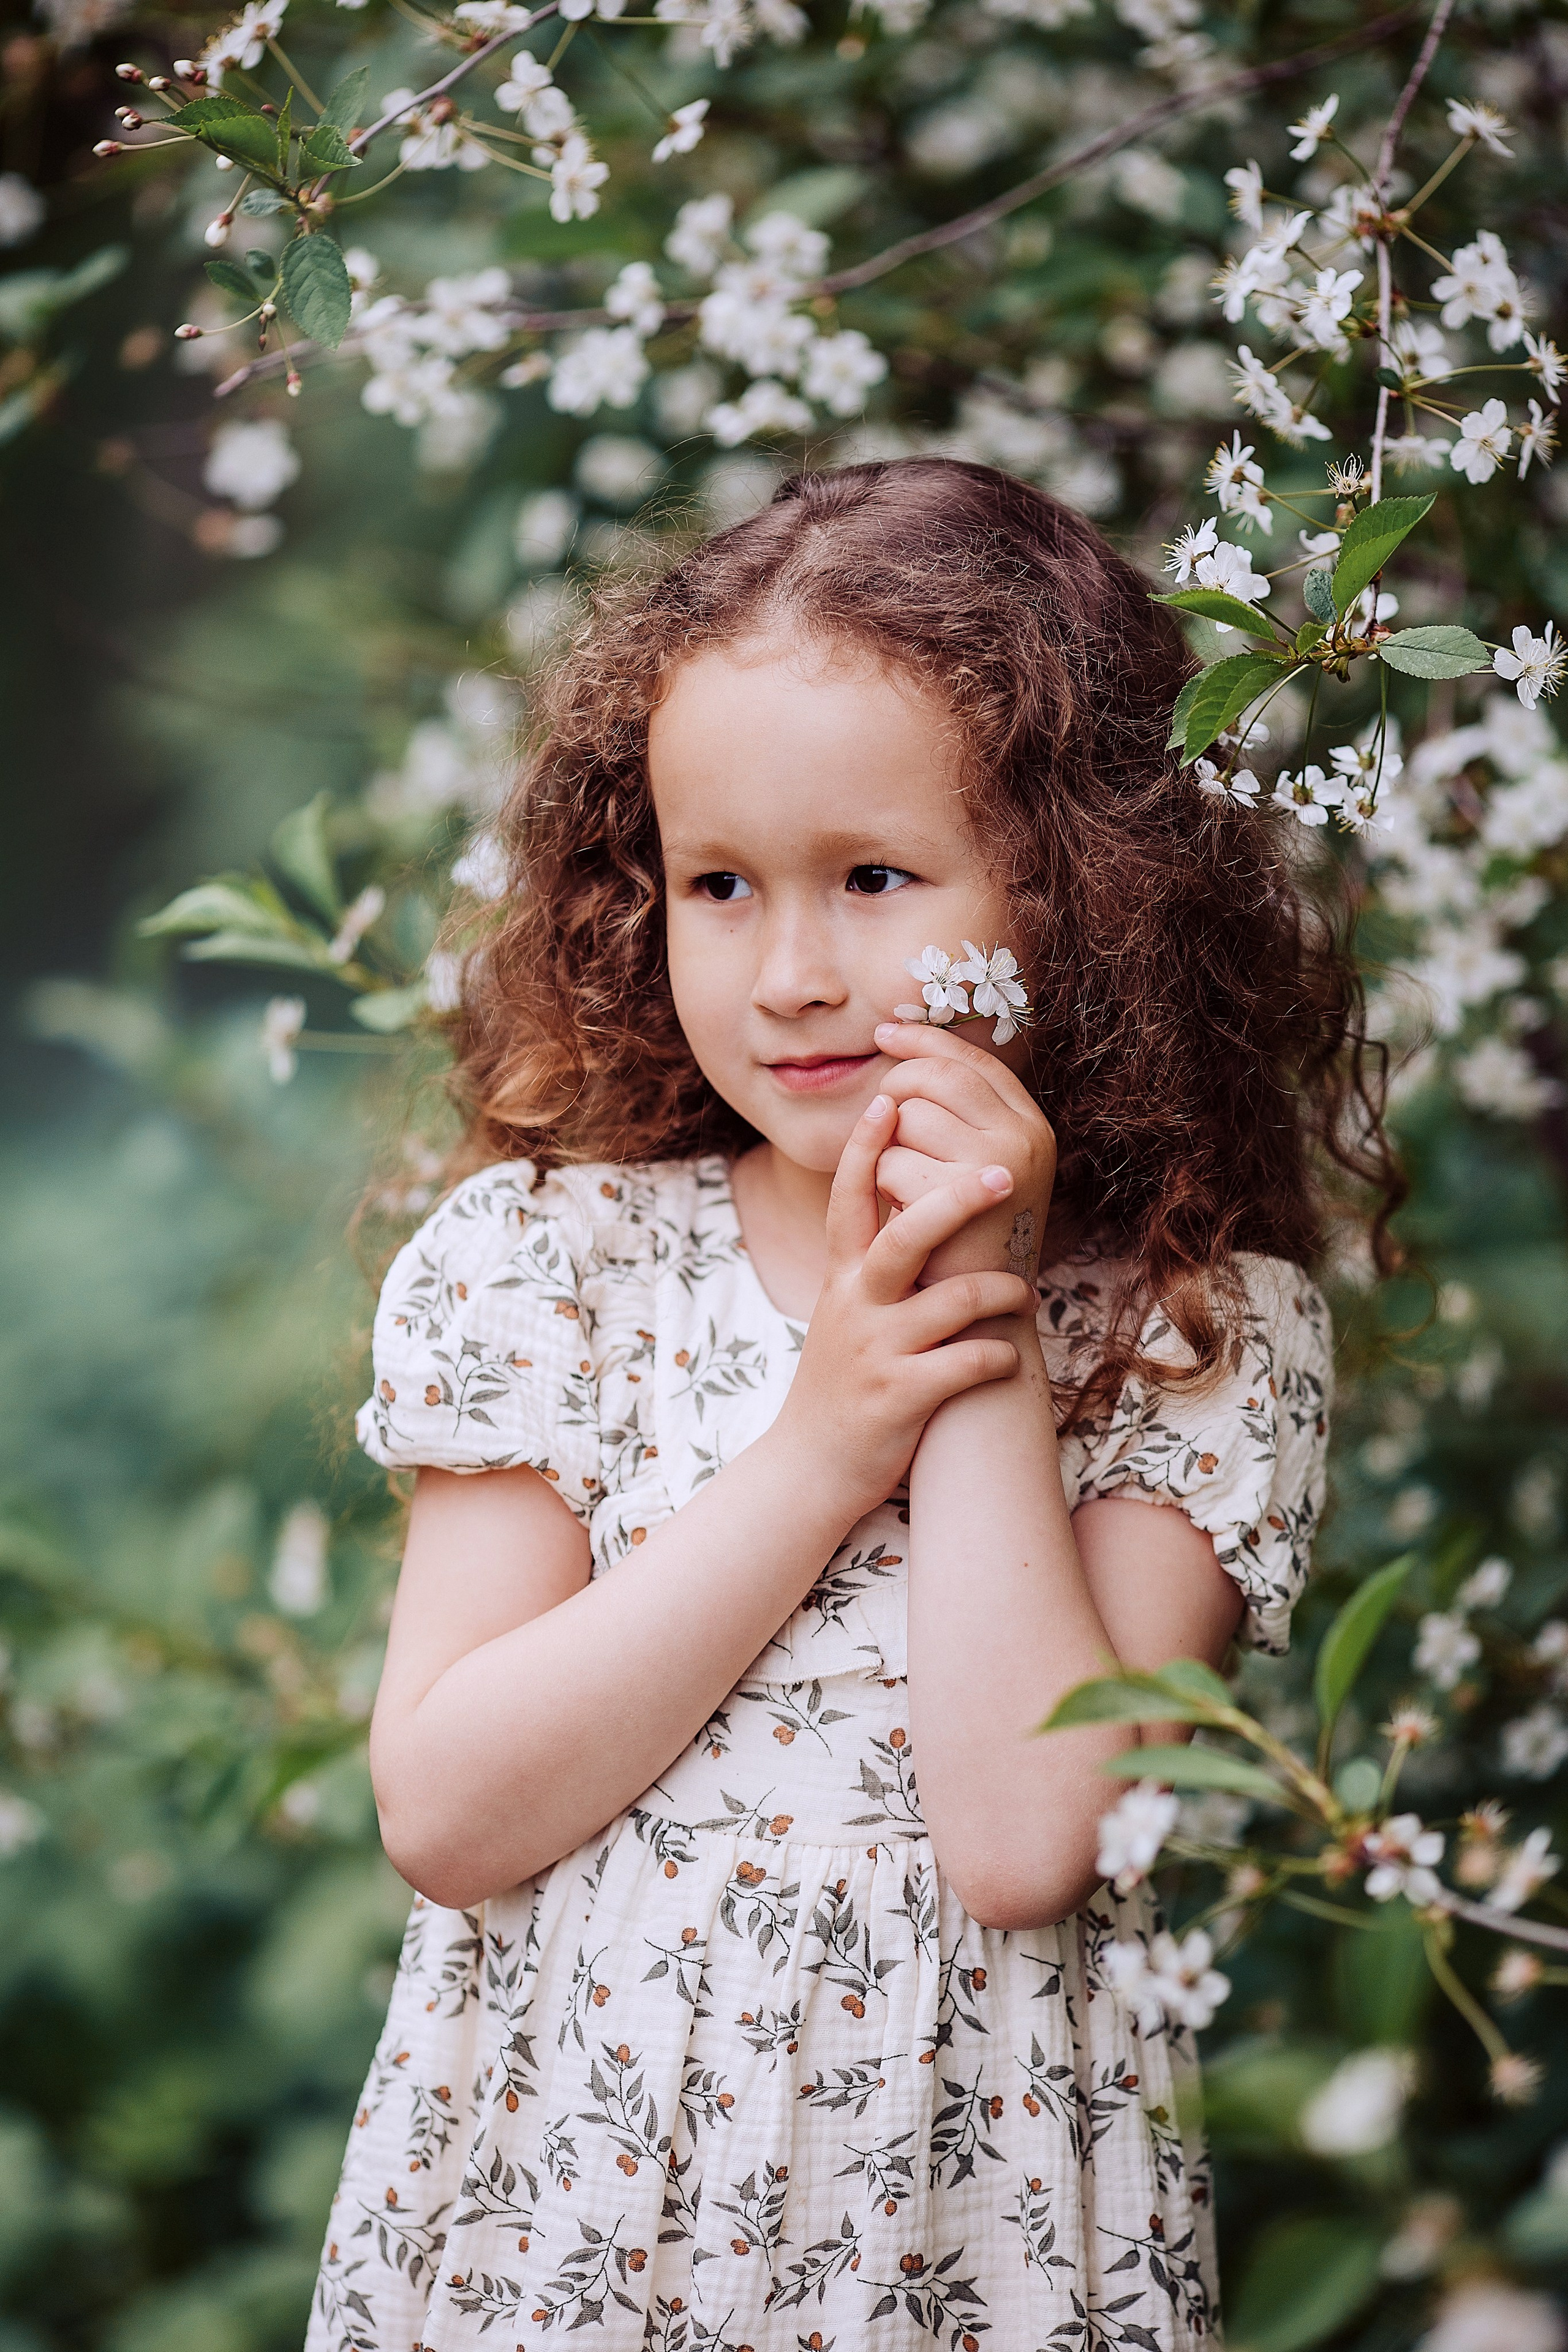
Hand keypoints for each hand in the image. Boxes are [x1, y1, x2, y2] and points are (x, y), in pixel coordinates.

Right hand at [771, 1094, 1038, 1524]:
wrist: (811, 1466)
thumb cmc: (846, 1379)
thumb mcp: (847, 1311)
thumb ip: (872, 1262)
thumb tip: (917, 1203)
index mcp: (843, 1277)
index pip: (849, 1198)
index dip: (866, 1145)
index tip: (889, 1094)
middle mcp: (855, 1305)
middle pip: (903, 1234)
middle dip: (954, 1198)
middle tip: (1002, 1173)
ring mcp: (876, 1351)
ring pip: (949, 1302)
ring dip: (1000, 1292)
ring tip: (1024, 1294)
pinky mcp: (900, 1397)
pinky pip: (965, 1365)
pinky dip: (995, 1358)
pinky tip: (1007, 1359)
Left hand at [871, 1021, 1056, 1286]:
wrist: (979, 1324)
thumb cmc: (965, 1243)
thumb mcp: (974, 1169)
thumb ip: (956, 1113)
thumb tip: (903, 1042)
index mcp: (1031, 1125)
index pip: (971, 1059)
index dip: (924, 1041)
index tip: (884, 1032)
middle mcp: (1024, 1136)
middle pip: (933, 1076)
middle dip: (897, 1095)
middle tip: (892, 1134)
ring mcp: (997, 1163)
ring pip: (905, 1116)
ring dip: (889, 1152)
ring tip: (912, 1192)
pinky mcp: (960, 1194)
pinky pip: (889, 1160)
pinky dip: (882, 1189)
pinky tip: (905, 1216)